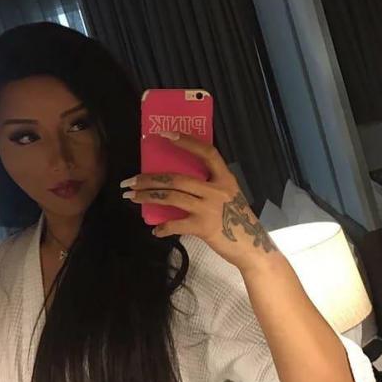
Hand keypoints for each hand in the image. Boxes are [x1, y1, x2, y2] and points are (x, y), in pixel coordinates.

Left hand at [119, 131, 278, 270]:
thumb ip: (211, 187)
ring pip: (172, 197)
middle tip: (130, 181)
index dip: (186, 141)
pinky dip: (163, 228)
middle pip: (177, 178)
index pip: (206, 152)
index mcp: (225, 178)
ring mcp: (209, 208)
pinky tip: (155, 230)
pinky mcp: (203, 227)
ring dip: (148, 196)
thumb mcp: (229, 197)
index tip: (165, 133)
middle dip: (149, 179)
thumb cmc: (238, 222)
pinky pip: (176, 225)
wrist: (251, 247)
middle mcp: (216, 190)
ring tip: (132, 197)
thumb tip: (180, 184)